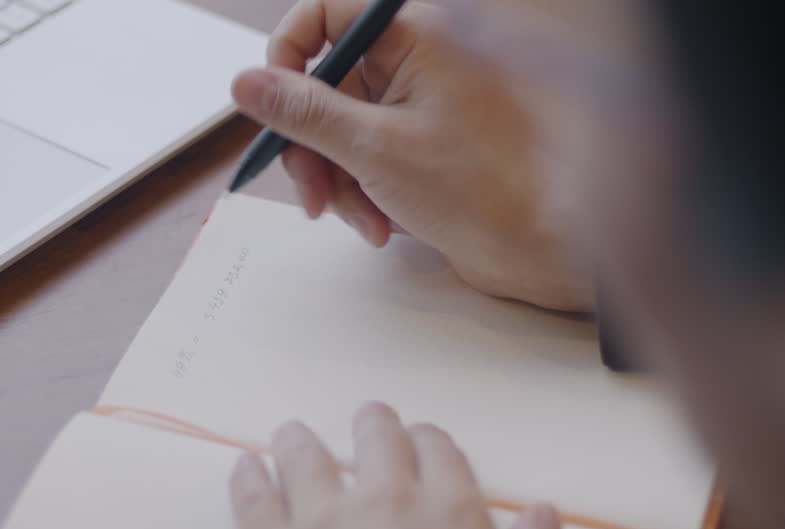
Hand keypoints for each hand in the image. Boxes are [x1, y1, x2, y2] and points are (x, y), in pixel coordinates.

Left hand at [229, 403, 568, 528]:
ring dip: (302, 442)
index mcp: (453, 514)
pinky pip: (253, 500)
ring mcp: (324, 524)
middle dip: (374, 427)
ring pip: (306, 458)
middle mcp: (388, 503)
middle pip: (377, 442)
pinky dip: (248, 478)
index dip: (432, 443)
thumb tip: (541, 514)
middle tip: (369, 422)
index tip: (424, 440)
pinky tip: (246, 466)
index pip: (441, 456)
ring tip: (294, 435)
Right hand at [231, 0, 593, 310]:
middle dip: (311, 144)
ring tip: (363, 220)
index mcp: (415, 36)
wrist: (537, 248)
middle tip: (312, 195)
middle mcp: (418, 60)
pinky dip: (361, 190)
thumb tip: (247, 83)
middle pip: (326, 82)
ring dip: (336, 178)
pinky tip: (380, 224)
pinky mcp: (421, 143)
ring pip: (340, 127)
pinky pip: (365, 155)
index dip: (289, 52)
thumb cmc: (480, 190)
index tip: (270, 101)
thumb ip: (303, 113)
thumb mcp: (372, 150)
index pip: (327, 12)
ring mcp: (420, 104)